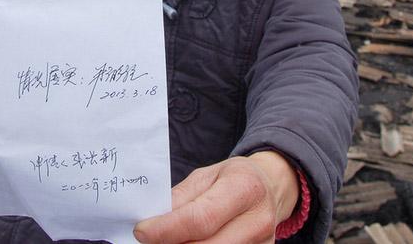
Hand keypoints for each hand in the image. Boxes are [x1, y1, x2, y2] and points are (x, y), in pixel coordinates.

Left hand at [133, 151, 298, 243]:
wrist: (270, 188)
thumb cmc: (234, 179)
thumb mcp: (206, 175)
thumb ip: (181, 198)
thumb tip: (153, 221)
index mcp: (244, 188)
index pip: (200, 218)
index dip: (167, 229)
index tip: (141, 231)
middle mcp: (258, 221)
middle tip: (149, 240)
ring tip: (167, 241)